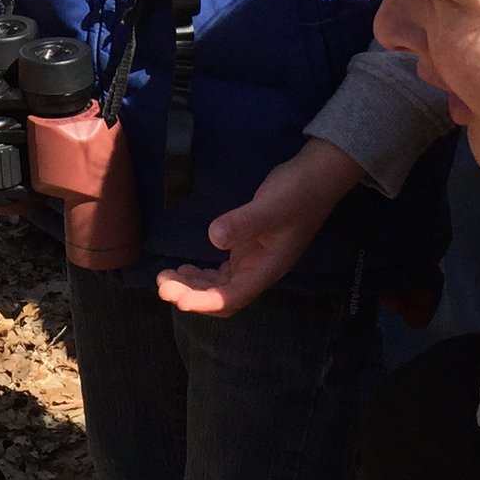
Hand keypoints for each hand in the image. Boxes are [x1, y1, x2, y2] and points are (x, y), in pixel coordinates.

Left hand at [156, 141, 365, 317]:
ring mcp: (254, 261)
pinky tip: (186, 268)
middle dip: (192, 296)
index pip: (231, 297)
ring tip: (166, 278)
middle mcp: (259, 271)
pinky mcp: (249, 249)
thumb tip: (213, 238)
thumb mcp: (270, 206)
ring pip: (220, 287)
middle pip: (222, 297)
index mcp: (266, 269)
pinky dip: (202, 275)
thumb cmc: (297, 193)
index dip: (203, 302)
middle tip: (162, 286)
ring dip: (194, 287)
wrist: (317, 176)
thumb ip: (243, 222)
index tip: (176, 299)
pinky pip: (222, 273)